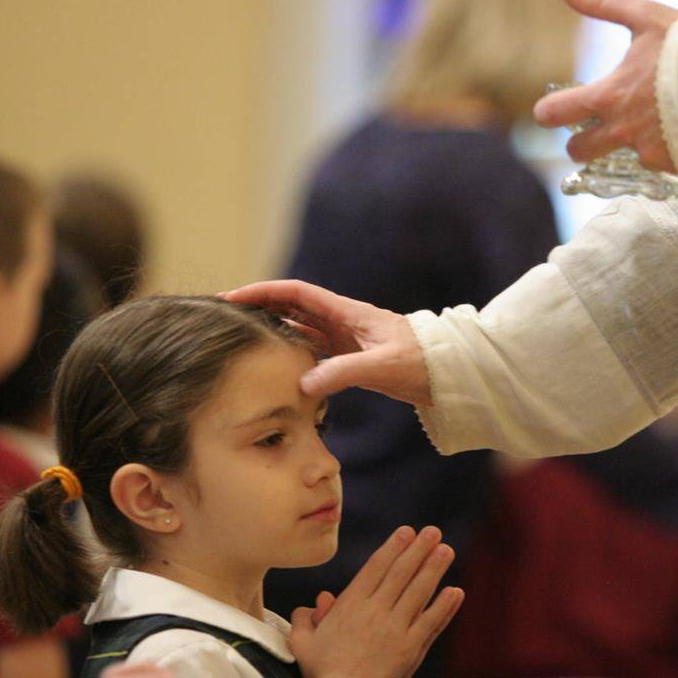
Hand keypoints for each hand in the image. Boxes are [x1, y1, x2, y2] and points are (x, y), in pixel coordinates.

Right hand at [221, 281, 431, 405]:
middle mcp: (343, 321)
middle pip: (293, 306)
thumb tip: (302, 385)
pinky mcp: (353, 358)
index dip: (264, 292)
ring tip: (243, 337)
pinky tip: (278, 365)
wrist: (450, 373)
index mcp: (348, 312)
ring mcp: (347, 339)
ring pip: (301, 329)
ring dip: (274, 329)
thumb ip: (342, 373)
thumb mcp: (382, 366)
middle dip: (261, 306)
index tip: (234, 297)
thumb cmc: (422, 363)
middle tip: (228, 315)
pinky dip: (293, 354)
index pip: (296, 293)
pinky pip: (315, 352)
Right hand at [289, 526, 463, 677]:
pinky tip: (456, 591)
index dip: (393, 547)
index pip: (376, 568)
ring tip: (446, 550)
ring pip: (419, 592)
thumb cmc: (322, 673)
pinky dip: (445, 606)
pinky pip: (431, 622)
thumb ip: (304, 618)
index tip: (407, 531)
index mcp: (350, 605)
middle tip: (434, 531)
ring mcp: (396, 629)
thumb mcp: (303, 643)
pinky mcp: (411, 648)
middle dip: (419, 549)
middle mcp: (376, 611)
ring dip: (434, 569)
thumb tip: (318, 601)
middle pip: (401, 573)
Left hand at [532, 0, 677, 171]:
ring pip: (616, 163)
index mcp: (609, 96)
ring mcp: (647, 152)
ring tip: (640, 129)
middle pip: (578, 151)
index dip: (548, 112)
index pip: (556, 113)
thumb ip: (601, 5)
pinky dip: (661, 152)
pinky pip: (656, 165)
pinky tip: (676, 133)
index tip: (551, 109)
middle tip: (591, 130)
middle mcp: (622, 130)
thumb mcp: (645, 17)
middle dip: (579, 143)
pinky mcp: (672, 166)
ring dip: (620, 149)